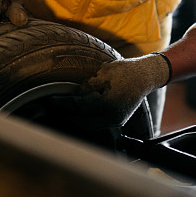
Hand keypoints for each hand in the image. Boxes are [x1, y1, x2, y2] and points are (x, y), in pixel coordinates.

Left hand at [52, 54, 170, 128]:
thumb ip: (86, 86)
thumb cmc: (125, 70)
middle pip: (82, 121)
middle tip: (53, 106)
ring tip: (63, 108)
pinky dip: (85, 118)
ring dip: (75, 118)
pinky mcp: (117, 121)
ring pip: (89, 125)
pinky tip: (77, 110)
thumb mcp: (102, 73)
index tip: (50, 100)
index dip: (62, 103)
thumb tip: (73, 96)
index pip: (79, 107)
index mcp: (108, 104)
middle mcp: (112, 117)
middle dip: (66, 114)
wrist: (145, 76)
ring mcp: (116, 121)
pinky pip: (96, 122)